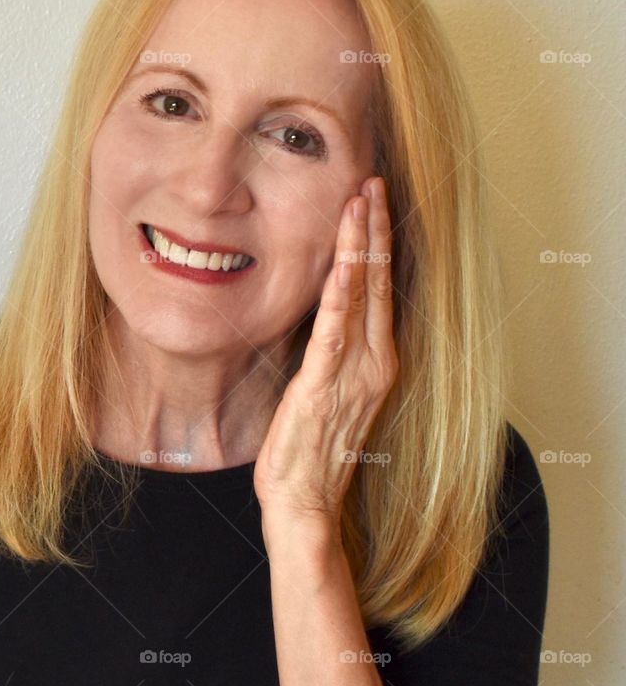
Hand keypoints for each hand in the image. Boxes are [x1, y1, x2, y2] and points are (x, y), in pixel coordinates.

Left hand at [253, 176, 398, 528]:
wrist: (305, 503)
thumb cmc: (311, 450)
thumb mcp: (326, 391)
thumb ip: (331, 352)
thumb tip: (322, 314)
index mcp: (376, 362)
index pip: (381, 290)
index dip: (377, 244)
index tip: (371, 203)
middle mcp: (375, 362)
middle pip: (379, 282)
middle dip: (374, 229)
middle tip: (372, 183)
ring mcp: (354, 373)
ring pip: (362, 295)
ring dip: (361, 245)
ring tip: (361, 201)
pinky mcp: (326, 385)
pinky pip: (335, 329)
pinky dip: (341, 291)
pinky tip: (343, 260)